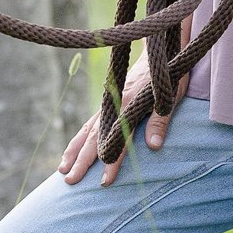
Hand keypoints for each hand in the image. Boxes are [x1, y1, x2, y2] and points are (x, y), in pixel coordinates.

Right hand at [59, 68, 173, 185]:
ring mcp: (108, 104)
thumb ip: (160, 121)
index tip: (105, 182)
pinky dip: (78, 140)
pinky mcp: (106, 104)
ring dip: (73, 151)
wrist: (156, 50)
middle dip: (82, 162)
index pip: (119, 140)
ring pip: (86, 131)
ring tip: (62, 170)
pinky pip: (88, 124)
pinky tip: (71, 152)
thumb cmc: (167, 73)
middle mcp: (113, 105)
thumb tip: (153, 147)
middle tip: (70, 182)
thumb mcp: (170, 95)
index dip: (112, 162)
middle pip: (95, 139)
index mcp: (130, 105)